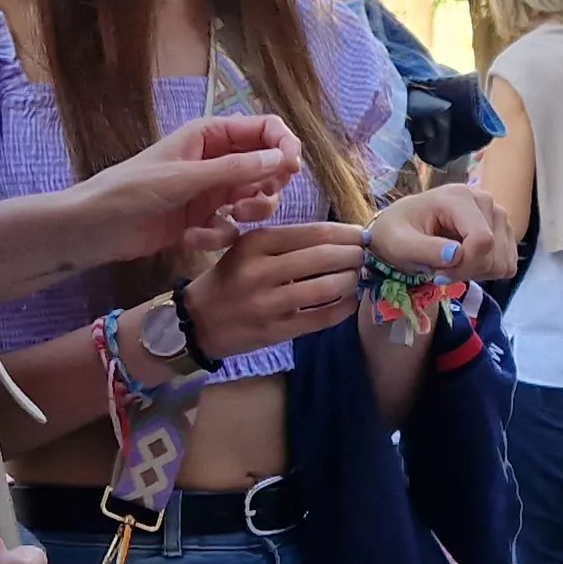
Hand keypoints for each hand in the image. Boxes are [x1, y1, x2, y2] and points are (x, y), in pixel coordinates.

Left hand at [76, 116, 303, 268]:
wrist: (95, 228)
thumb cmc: (131, 190)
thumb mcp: (184, 178)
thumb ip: (235, 169)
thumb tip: (282, 158)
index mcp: (211, 135)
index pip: (265, 128)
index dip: (284, 145)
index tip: (291, 169)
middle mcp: (218, 160)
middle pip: (268, 166)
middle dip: (267, 187)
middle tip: (250, 204)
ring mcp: (213, 191)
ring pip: (257, 199)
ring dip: (247, 213)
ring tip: (225, 220)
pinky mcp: (206, 220)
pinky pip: (232, 226)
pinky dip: (218, 234)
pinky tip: (192, 238)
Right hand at [180, 220, 368, 357]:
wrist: (197, 321)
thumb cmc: (230, 279)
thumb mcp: (248, 249)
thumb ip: (287, 242)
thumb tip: (341, 239)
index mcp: (256, 243)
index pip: (314, 232)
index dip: (346, 233)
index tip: (363, 235)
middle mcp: (261, 270)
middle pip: (324, 257)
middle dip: (354, 255)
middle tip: (365, 256)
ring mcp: (268, 303)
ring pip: (326, 288)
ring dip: (351, 281)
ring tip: (357, 278)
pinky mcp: (274, 331)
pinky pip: (319, 318)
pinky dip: (342, 309)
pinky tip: (350, 302)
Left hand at [367, 183, 516, 282]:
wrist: (402, 228)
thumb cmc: (398, 233)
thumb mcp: (399, 243)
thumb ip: (425, 249)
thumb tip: (456, 255)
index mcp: (459, 197)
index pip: (482, 240)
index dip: (464, 266)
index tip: (438, 274)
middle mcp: (485, 201)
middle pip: (494, 253)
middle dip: (467, 271)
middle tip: (441, 270)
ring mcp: (497, 215)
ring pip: (503, 261)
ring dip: (477, 272)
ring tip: (452, 265)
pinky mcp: (503, 231)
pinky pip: (508, 264)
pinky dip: (487, 272)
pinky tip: (466, 263)